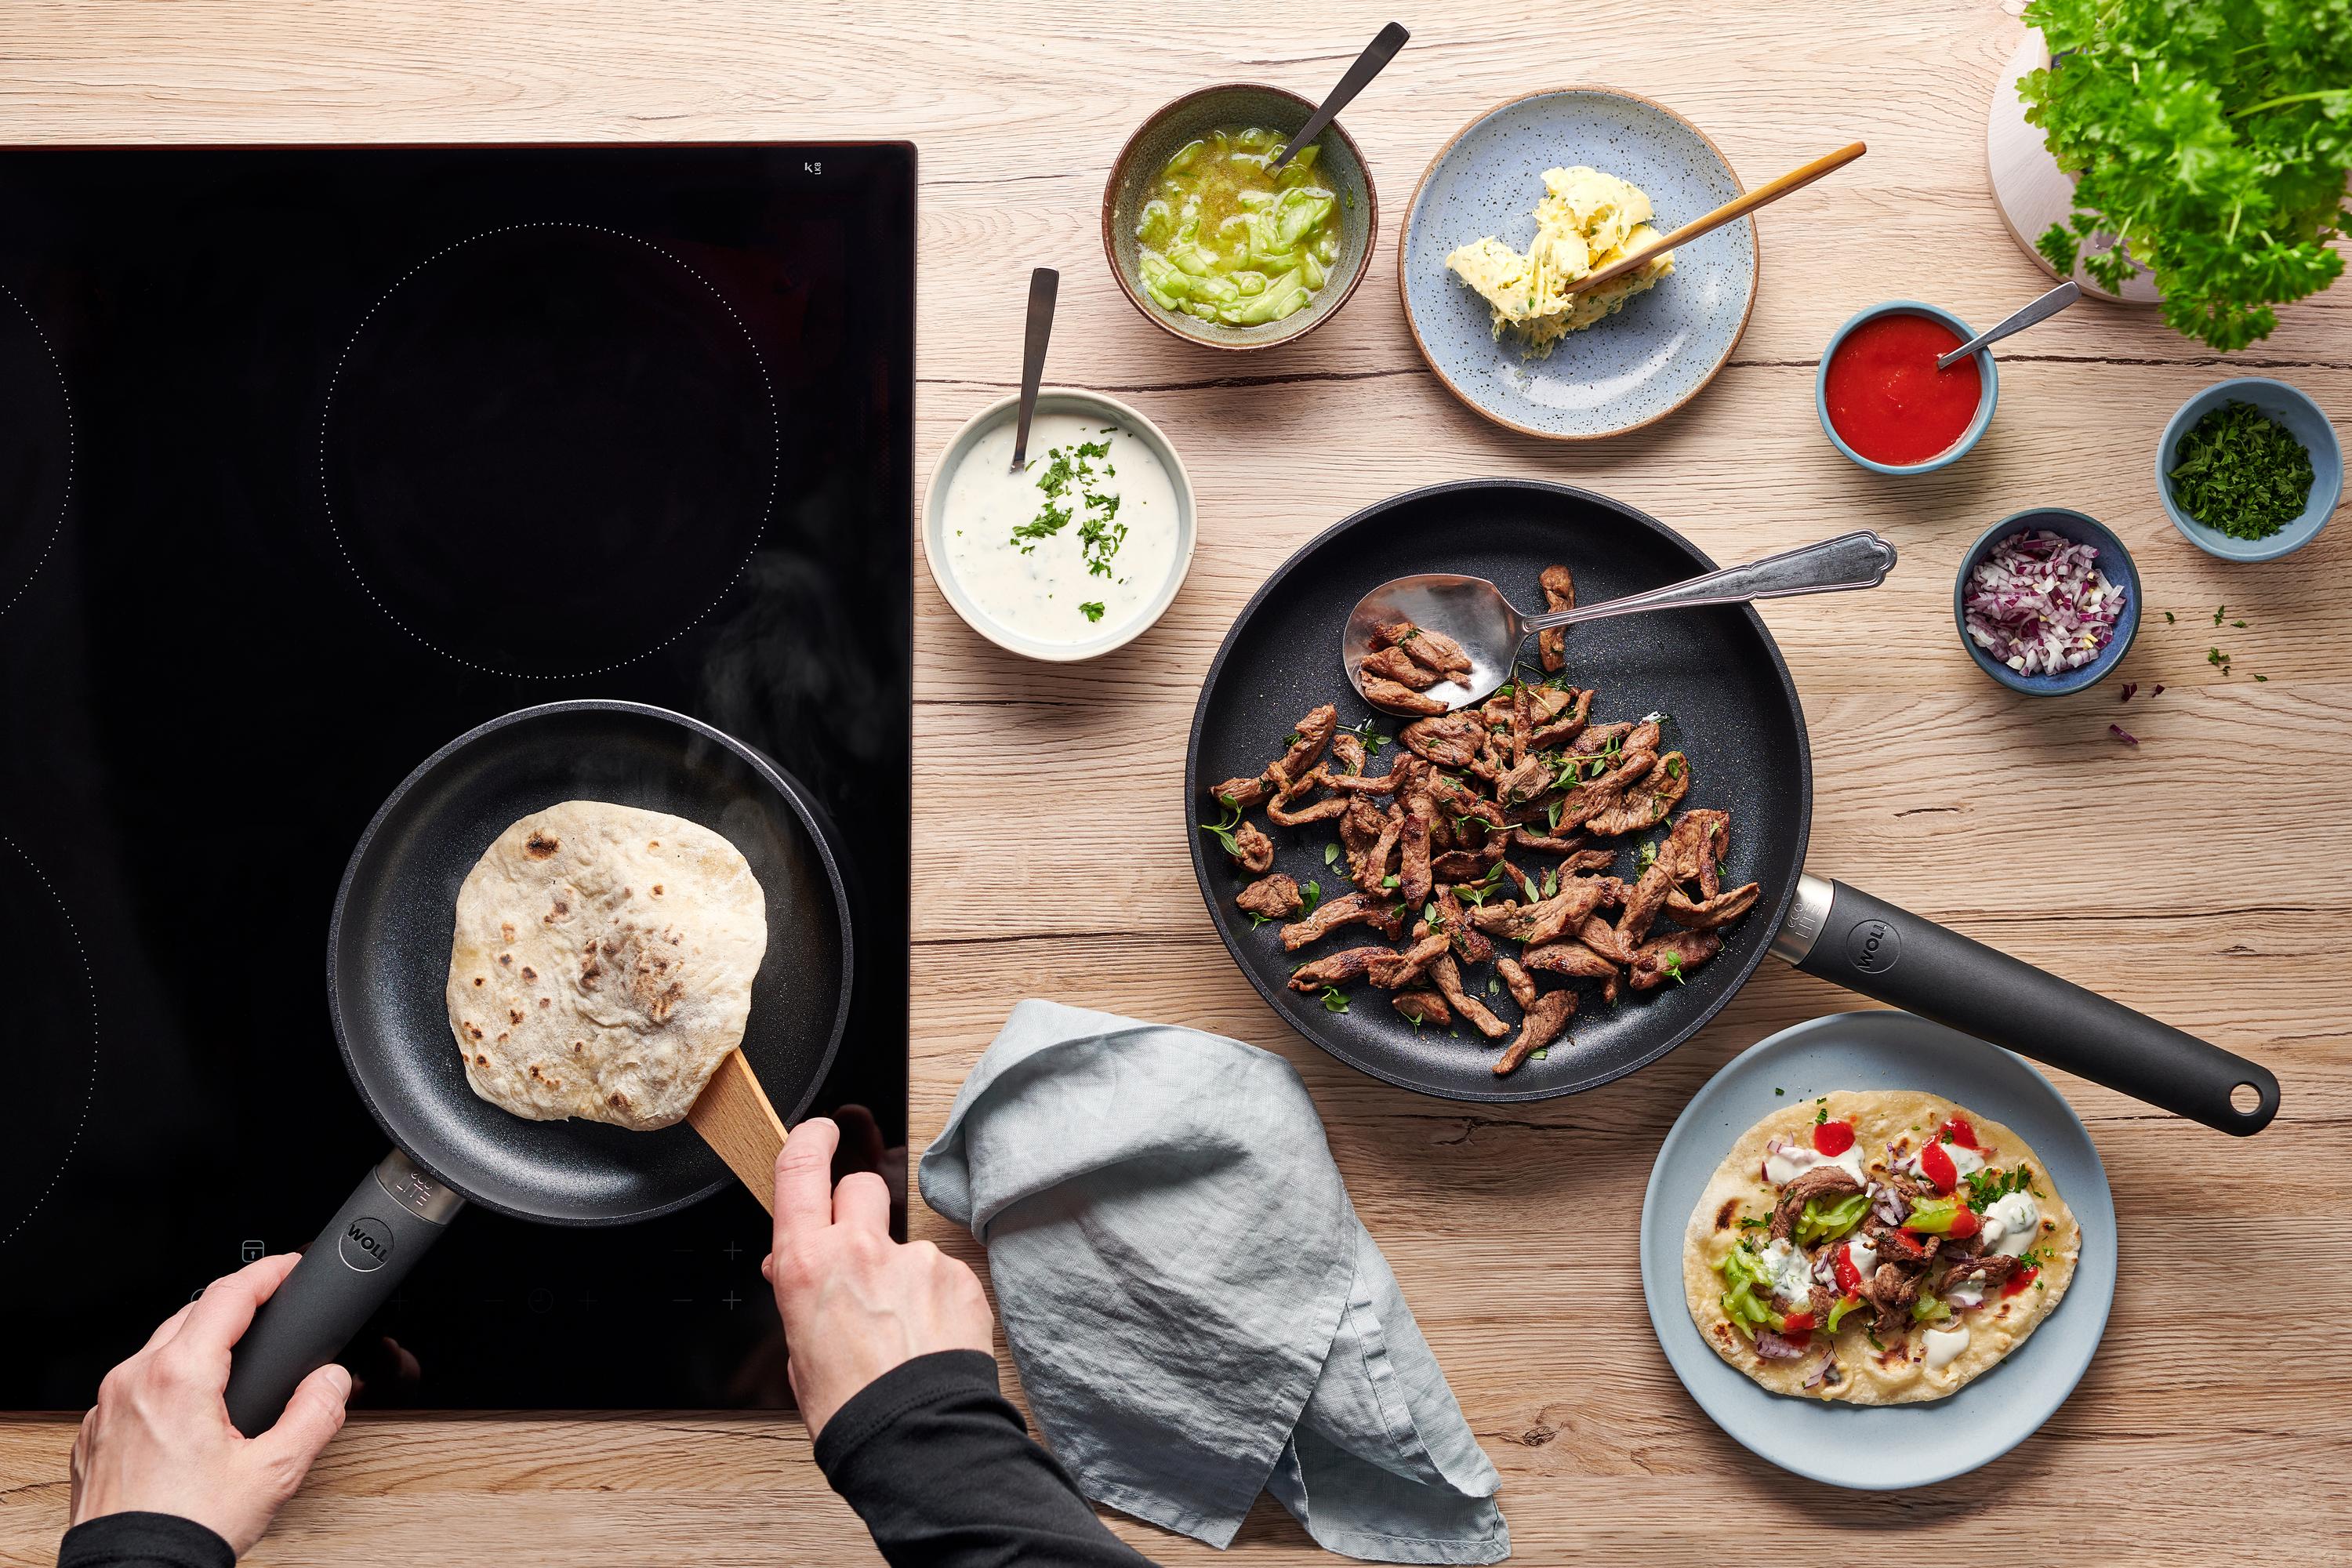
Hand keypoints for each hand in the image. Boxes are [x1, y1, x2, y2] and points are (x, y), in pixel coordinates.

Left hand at [71, 1254, 351, 1555]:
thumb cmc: (188, 1529)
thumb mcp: (274, 1472)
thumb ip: (315, 1415)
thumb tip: (332, 1380)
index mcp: (179, 1378)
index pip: (227, 1296)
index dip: (265, 1271)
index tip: (286, 1266)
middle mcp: (134, 1381)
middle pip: (190, 1313)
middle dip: (235, 1303)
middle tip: (270, 1307)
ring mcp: (107, 1406)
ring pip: (158, 1347)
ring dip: (198, 1340)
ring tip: (234, 1356)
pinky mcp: (94, 1432)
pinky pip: (133, 1383)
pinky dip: (166, 1377)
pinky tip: (190, 1404)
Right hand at [763, 1117, 992, 1437]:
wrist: (915, 1438)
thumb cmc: (852, 1408)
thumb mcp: (799, 1352)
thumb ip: (802, 1297)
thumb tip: (797, 1274)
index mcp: (807, 1266)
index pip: (799, 1171)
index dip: (808, 1142)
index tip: (819, 1134)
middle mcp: (860, 1250)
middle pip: (860, 1187)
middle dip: (856, 1207)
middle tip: (857, 1249)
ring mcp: (914, 1259)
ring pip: (904, 1242)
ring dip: (901, 1272)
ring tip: (902, 1330)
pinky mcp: (958, 1276)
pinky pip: (941, 1274)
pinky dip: (936, 1299)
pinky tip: (930, 1339)